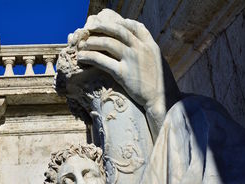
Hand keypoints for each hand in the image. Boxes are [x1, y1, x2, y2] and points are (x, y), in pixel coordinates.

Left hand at [77, 9, 179, 139]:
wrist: (161, 100)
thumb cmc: (158, 82)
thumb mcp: (157, 60)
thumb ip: (146, 49)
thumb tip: (133, 42)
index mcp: (150, 45)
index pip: (133, 26)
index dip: (118, 23)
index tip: (106, 24)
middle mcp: (141, 49)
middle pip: (118, 31)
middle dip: (101, 27)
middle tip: (89, 29)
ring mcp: (132, 60)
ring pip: (108, 43)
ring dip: (92, 42)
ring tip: (82, 44)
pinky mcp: (123, 74)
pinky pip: (102, 61)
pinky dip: (90, 57)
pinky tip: (82, 57)